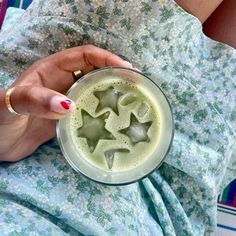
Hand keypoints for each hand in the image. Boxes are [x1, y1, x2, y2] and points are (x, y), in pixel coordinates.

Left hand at [0, 45, 131, 160]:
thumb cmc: (0, 118)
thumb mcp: (11, 103)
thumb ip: (36, 100)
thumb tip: (69, 106)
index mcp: (51, 69)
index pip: (85, 55)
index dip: (106, 58)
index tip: (126, 68)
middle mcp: (62, 81)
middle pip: (94, 71)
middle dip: (114, 73)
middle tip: (134, 83)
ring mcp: (66, 99)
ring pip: (94, 89)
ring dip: (110, 92)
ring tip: (129, 99)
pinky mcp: (68, 117)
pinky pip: (89, 109)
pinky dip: (102, 110)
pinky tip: (112, 117)